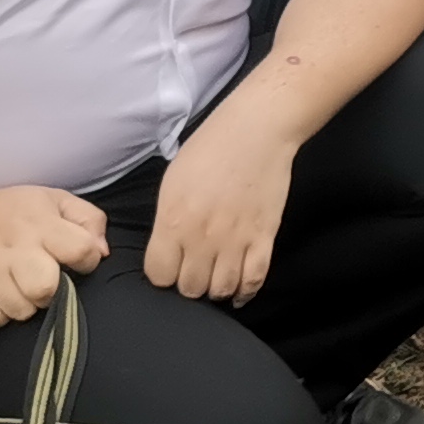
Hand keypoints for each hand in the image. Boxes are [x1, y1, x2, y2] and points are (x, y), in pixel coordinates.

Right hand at [0, 185, 106, 330]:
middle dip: (50, 292)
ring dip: (23, 306)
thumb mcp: (53, 200)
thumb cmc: (10, 212)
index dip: (86, 260)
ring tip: (16, 289)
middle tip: (41, 283)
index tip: (73, 261)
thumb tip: (102, 253)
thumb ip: (88, 220)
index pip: (82, 250)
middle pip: (46, 288)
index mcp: (41, 224)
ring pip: (20, 310)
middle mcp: (15, 249)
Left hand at [147, 122, 294, 303]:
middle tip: (195, 271)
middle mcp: (202, 237)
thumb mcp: (172, 183)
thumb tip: (168, 250)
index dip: (163, 274)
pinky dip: (245, 292)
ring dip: (216, 289)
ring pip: (221, 290)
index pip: (159, 276)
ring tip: (216, 278)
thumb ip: (167, 222)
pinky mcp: (264, 237)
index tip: (170, 266)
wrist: (256, 131)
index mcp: (173, 221)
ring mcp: (236, 239)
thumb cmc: (210, 149)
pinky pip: (254, 280)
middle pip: (190, 289)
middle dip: (190, 284)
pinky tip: (239, 290)